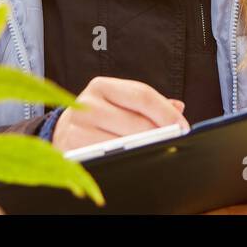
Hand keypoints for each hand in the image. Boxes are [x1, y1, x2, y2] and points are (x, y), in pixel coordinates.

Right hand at [51, 76, 190, 151]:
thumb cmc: (99, 116)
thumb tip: (178, 108)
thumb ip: (147, 103)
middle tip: (175, 142)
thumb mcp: (119, 102)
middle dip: (160, 134)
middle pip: (136, 121)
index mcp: (102, 86)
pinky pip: (109, 157)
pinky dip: (127, 159)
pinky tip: (137, 160)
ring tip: (159, 152)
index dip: (166, 112)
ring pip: (124, 142)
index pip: (142, 95)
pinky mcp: (74, 149)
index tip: (183, 126)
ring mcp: (79, 127)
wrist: (62, 131)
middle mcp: (87, 103)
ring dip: (145, 149)